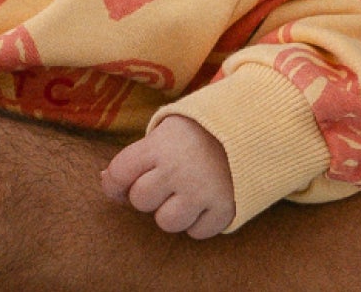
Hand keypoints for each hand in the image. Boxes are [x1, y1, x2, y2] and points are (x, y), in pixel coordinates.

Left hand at [100, 114, 239, 237]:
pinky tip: (204, 203)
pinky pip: (197, 232)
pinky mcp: (226, 208)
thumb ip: (137, 156)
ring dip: (172, 213)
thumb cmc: (198, 132)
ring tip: (184, 196)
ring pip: (167, 223)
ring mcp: (203, 191)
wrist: (252, 128)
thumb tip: (108, 182)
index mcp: (158, 146)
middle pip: (140, 201)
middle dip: (148, 195)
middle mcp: (178, 170)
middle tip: (164, 183)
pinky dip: (199, 223)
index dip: (114, 184)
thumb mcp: (164, 132)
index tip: (120, 185)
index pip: (118, 174)